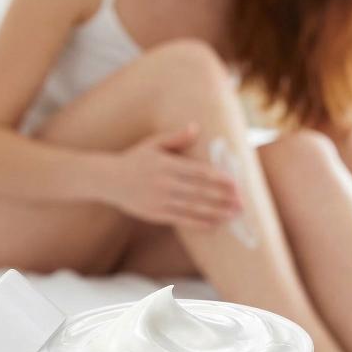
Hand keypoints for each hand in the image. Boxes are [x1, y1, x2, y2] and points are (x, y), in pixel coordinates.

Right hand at [105, 123, 241, 229]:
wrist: (109, 180)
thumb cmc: (135, 159)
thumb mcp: (153, 143)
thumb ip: (176, 138)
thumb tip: (195, 127)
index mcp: (167, 164)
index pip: (199, 173)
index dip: (219, 180)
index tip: (236, 184)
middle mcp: (164, 183)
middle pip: (200, 192)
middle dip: (223, 199)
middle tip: (242, 203)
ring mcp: (160, 200)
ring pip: (193, 208)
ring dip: (216, 213)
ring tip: (233, 215)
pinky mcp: (156, 214)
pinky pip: (181, 220)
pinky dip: (199, 223)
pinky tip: (214, 224)